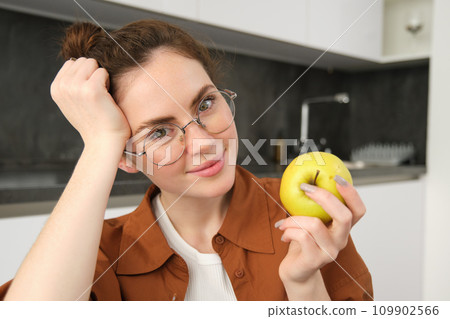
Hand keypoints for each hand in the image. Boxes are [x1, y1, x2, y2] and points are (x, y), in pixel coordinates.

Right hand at [50, 57, 130, 146]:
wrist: (103, 141)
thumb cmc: (94, 121)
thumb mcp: (73, 101)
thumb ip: (70, 83)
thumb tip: (76, 61)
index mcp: (56, 88)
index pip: (72, 63)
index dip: (85, 75)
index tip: (88, 94)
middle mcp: (63, 86)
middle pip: (83, 61)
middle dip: (93, 73)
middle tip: (97, 95)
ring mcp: (76, 87)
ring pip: (92, 63)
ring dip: (101, 77)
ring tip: (101, 96)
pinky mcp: (92, 89)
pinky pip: (103, 72)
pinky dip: (108, 82)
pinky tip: (107, 98)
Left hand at [277, 176, 365, 291]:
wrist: (296, 271)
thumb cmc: (302, 243)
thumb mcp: (310, 221)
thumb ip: (313, 206)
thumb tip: (304, 179)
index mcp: (342, 229)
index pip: (358, 210)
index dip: (351, 194)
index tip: (337, 178)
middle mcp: (341, 240)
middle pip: (344, 216)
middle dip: (324, 197)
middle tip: (305, 188)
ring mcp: (330, 252)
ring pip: (315, 225)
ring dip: (294, 218)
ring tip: (285, 223)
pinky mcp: (315, 260)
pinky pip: (302, 236)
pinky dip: (289, 230)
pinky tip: (284, 234)